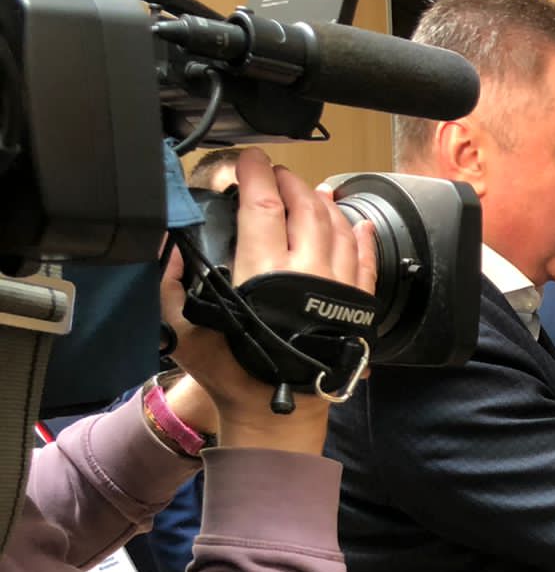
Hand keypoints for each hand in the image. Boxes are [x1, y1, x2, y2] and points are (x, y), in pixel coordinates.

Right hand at [161, 149, 376, 451]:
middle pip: (305, 207)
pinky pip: (366, 262)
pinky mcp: (356, 305)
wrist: (278, 410)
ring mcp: (336, 287)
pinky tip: (360, 225)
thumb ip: (170, 286)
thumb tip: (171, 249)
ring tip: (313, 191)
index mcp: (265, 272)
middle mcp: (307, 272)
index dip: (256, 174)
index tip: (249, 161)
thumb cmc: (234, 372)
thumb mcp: (183, 330)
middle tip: (276, 173)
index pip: (264, 205)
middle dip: (289, 181)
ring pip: (338, 228)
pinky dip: (364, 239)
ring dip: (325, 204)